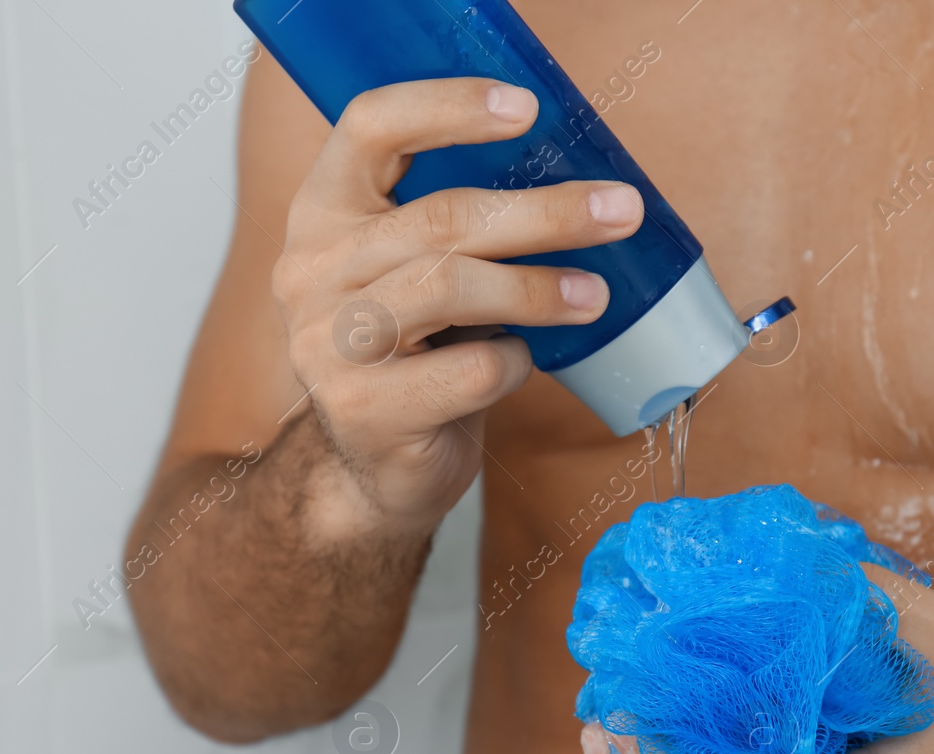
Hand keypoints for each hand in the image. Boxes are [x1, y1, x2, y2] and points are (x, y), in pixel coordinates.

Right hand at [272, 77, 643, 530]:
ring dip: (538, 288)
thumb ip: (464, 226)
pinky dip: (514, 362)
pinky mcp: (364, 410)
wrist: (374, 466)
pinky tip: (522, 363)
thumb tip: (580, 185)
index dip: (448, 106)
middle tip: (620, 210)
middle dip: (545, 212)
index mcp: (324, 213)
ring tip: (595, 295)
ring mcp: (330, 343)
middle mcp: (313, 271)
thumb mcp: (419, 272)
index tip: (526, 108)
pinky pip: (469, 369)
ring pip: (451, 288)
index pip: (369, 127)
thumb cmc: (417, 355)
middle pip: (439, 218)